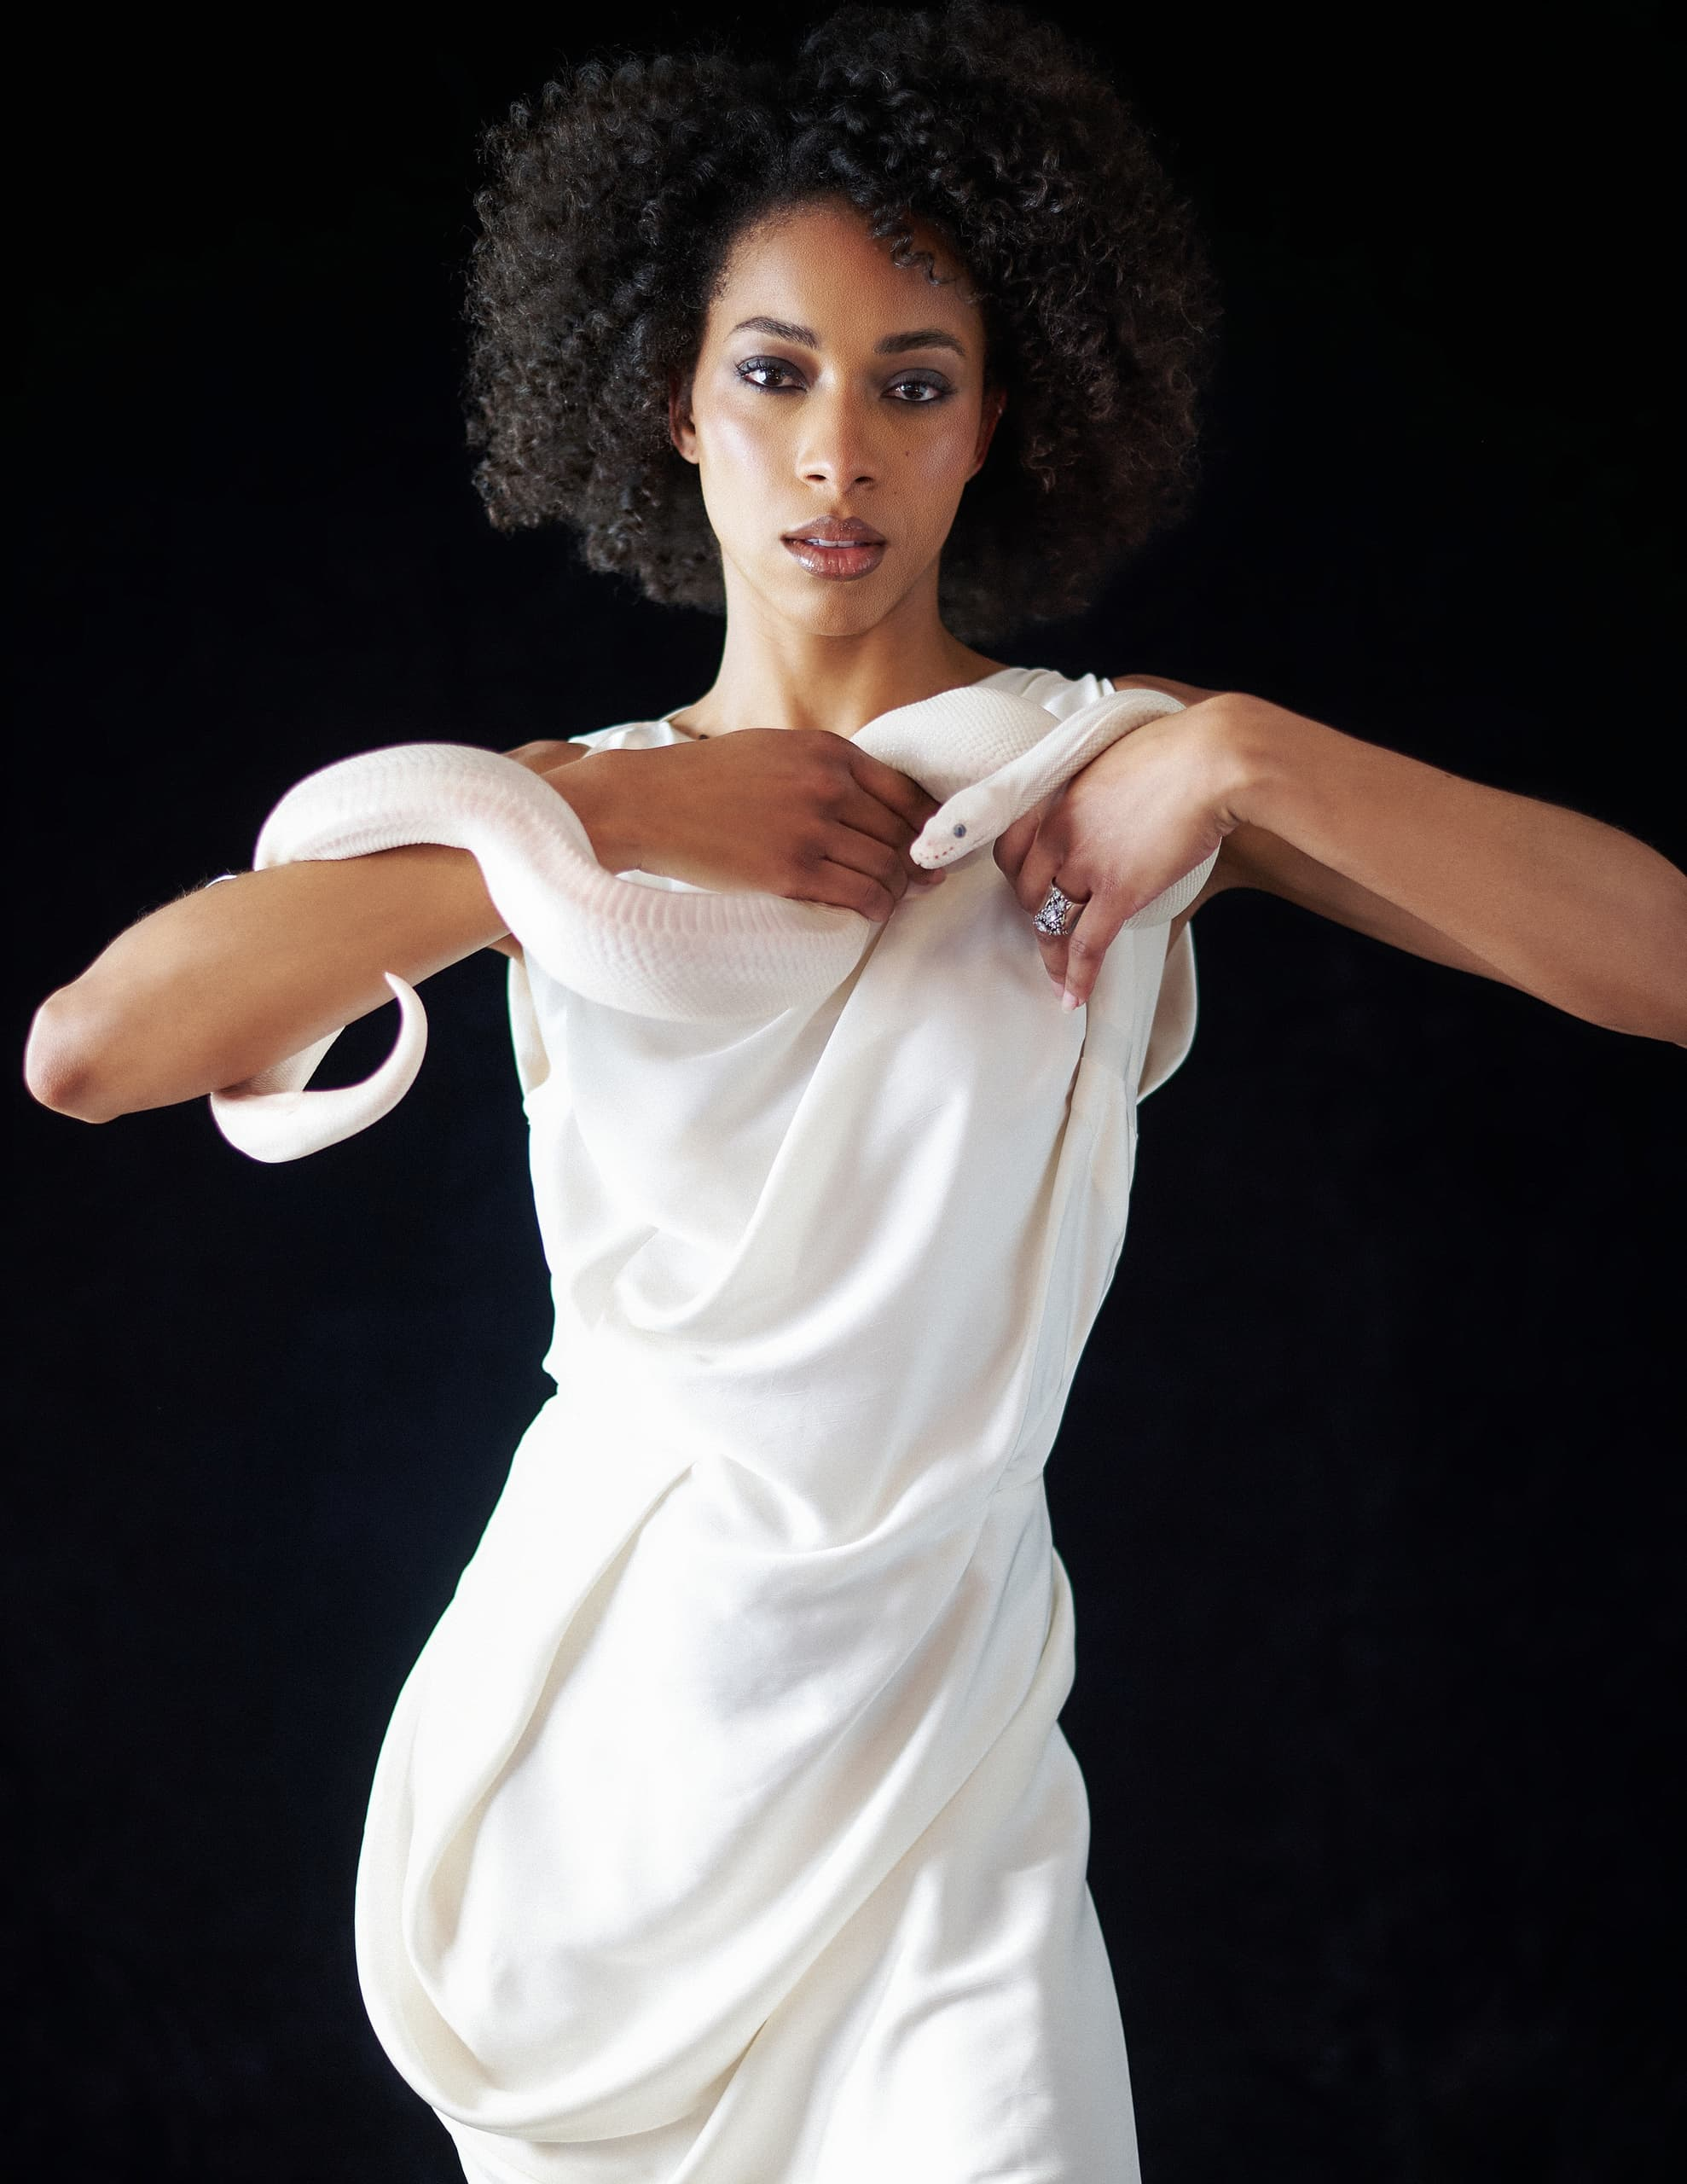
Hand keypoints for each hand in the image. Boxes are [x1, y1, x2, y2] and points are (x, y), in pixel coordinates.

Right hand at [508, 733, 947, 922]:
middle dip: (915, 862)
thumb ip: (827, 766)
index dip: (927, 824)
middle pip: (900, 833)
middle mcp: (828, 785)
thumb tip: (875, 801)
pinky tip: (870, 913)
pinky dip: (875, 908)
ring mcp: (811, 828)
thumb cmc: (709, 779)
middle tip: (920, 881)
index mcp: (829, 750)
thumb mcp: (777, 748)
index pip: (906, 792)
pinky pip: (860, 895)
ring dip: (898, 890)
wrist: (650, 802)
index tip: (930, 844)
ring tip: (892, 900)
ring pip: (887, 868)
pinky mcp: (792, 870)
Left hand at [993, 694, 1241, 1007]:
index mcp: (1056, 798)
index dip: (1016, 877)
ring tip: (1058, 980)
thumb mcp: (1117, 761)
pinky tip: (1073, 996)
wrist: (1213, 759)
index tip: (1028, 891)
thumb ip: (1100, 792)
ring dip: (1053, 956)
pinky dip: (1078, 976)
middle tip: (1050, 934)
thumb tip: (1111, 808)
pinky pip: (1087, 945)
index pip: (1010, 848)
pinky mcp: (1118, 890)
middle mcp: (1060, 833)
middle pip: (1029, 891)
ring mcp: (1086, 863)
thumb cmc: (1180, 750)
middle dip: (1036, 918)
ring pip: (1052, 922)